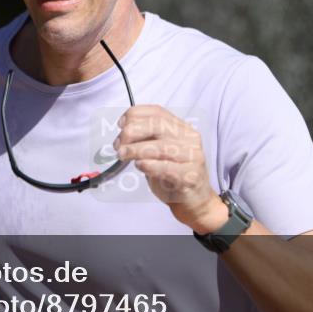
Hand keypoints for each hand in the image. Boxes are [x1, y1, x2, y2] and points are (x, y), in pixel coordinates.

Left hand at [114, 105, 227, 232]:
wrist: (194, 200)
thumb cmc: (173, 173)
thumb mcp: (159, 151)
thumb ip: (146, 139)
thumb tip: (123, 133)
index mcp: (182, 127)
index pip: (158, 112)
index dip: (136, 115)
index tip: (120, 124)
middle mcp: (190, 138)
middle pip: (158, 125)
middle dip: (132, 132)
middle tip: (118, 145)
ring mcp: (193, 156)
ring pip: (161, 147)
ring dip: (136, 149)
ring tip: (123, 155)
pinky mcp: (191, 176)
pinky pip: (168, 168)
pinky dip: (150, 165)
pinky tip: (140, 165)